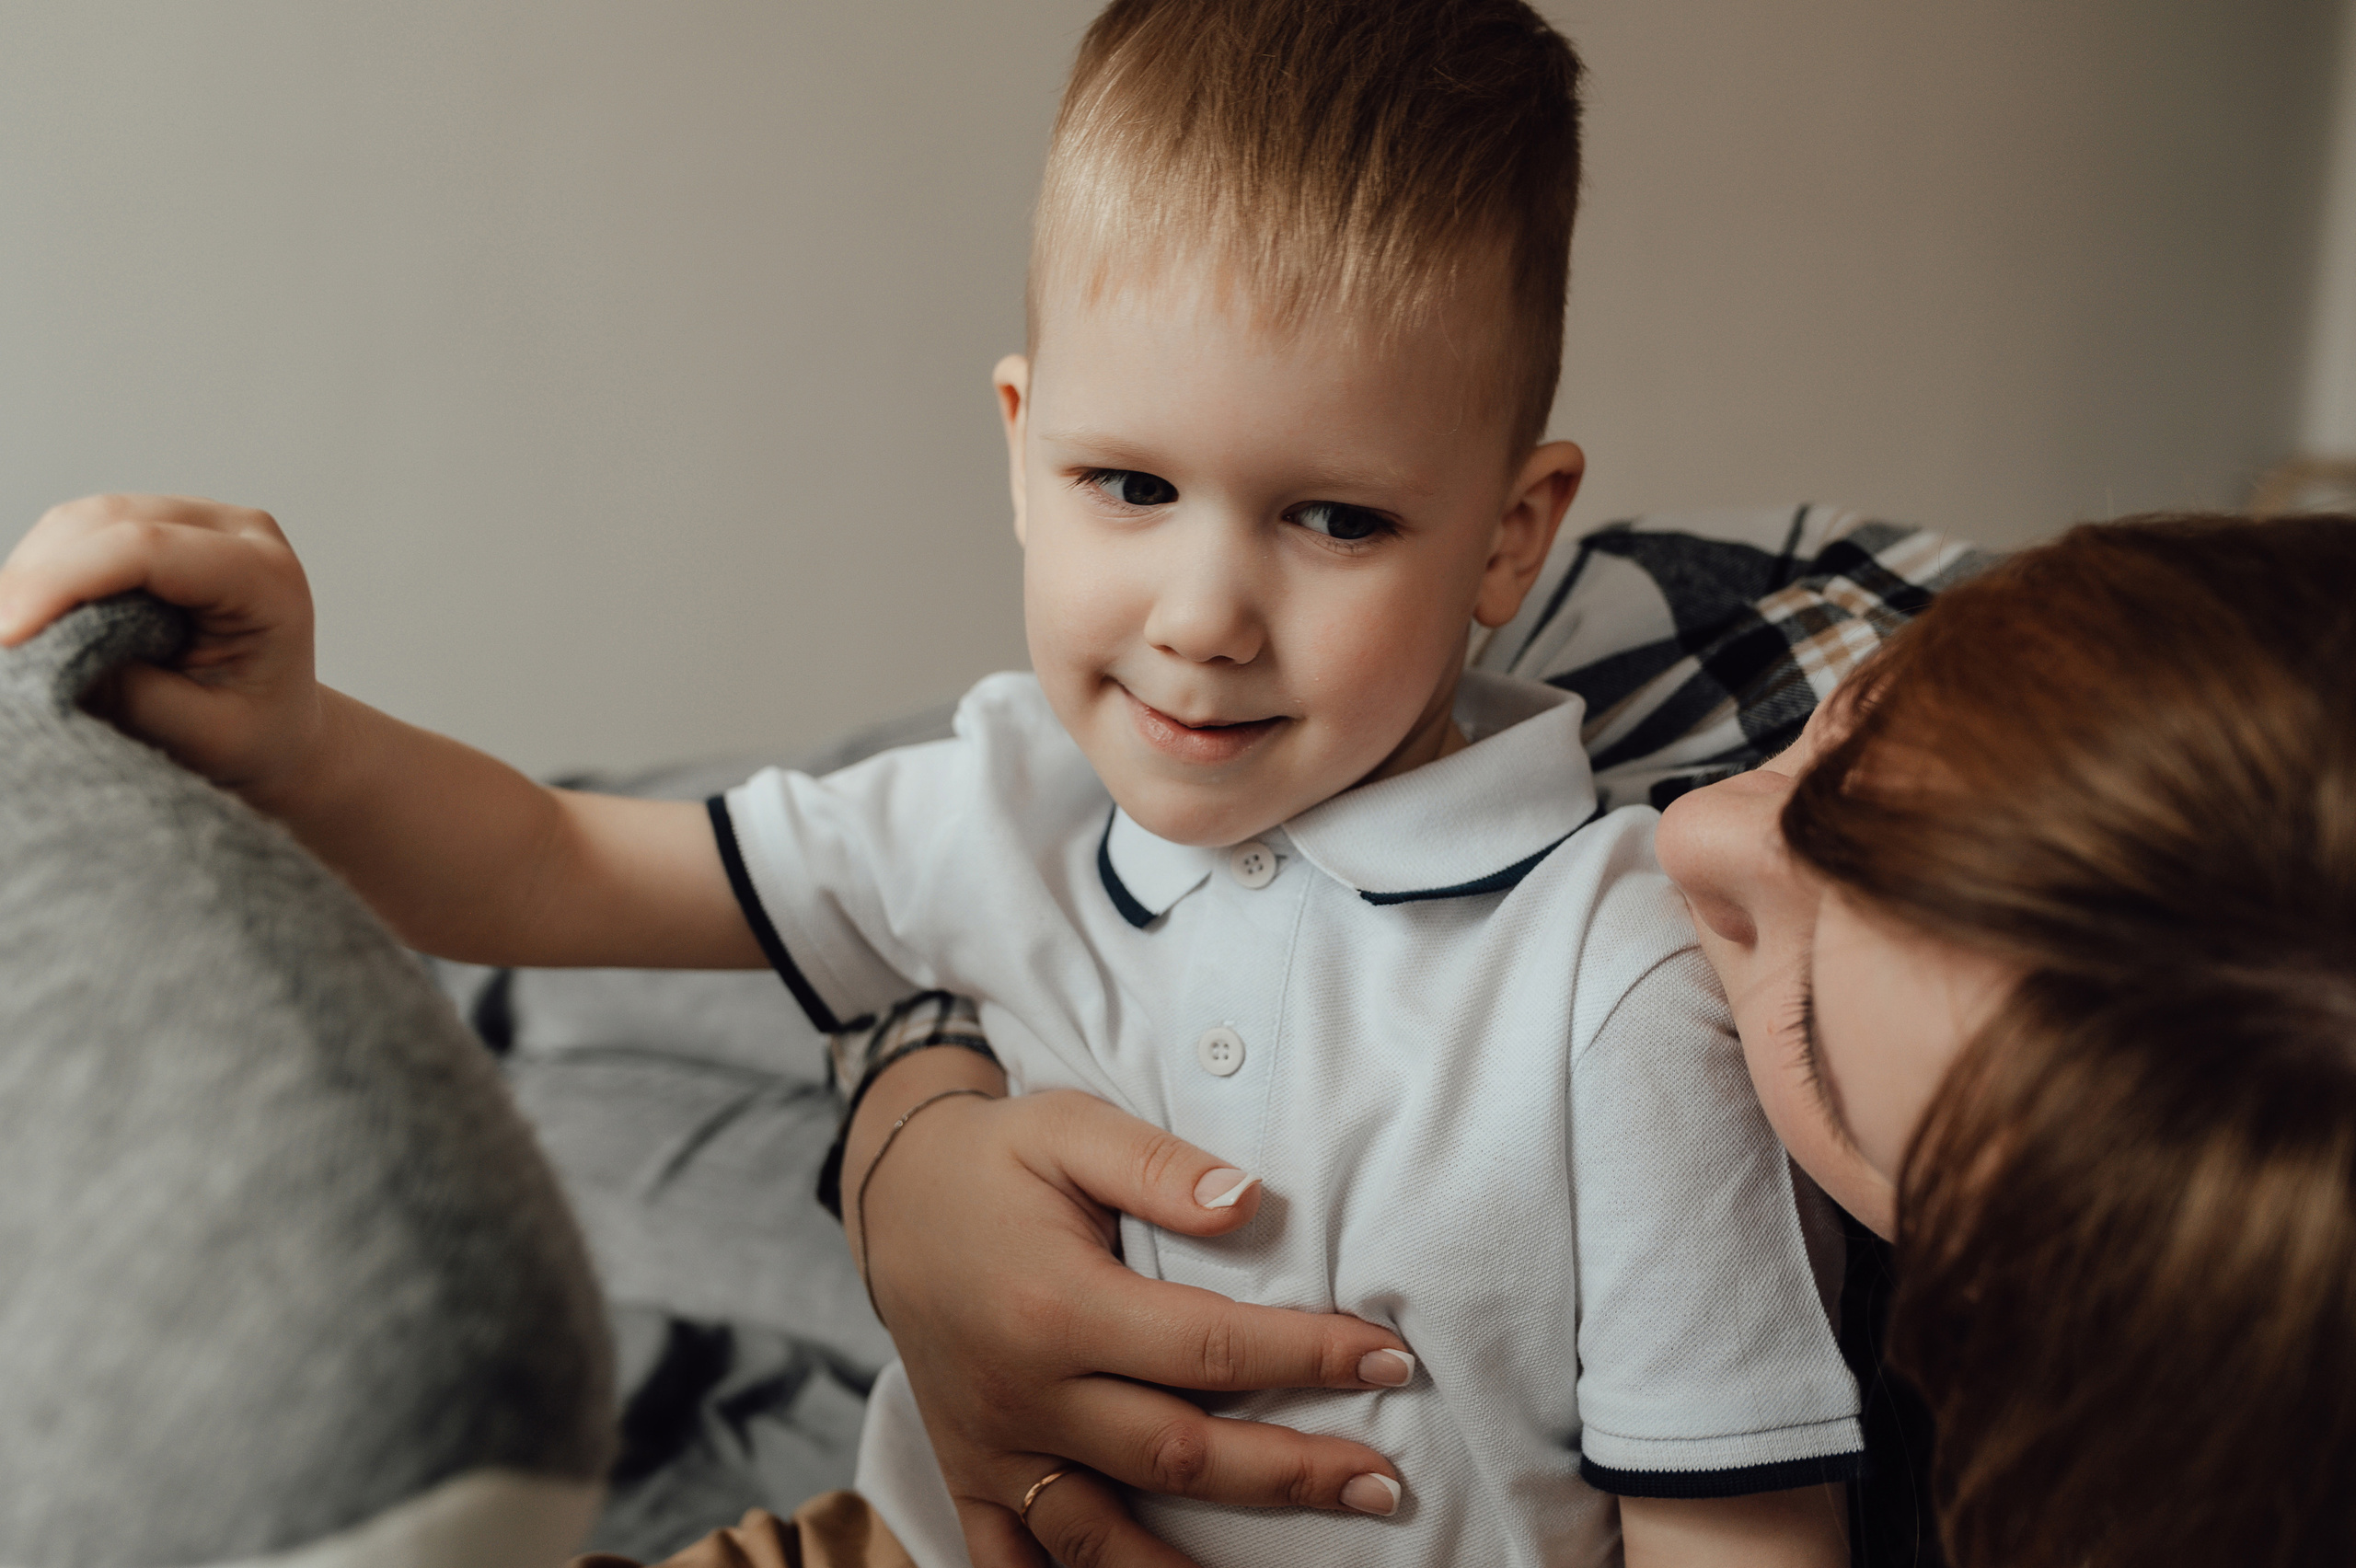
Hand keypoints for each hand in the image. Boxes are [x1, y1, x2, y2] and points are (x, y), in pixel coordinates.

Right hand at [0, 494, 325, 804]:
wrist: (282, 729)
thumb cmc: (257, 738)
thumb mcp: (204, 735)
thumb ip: (132, 695)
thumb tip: (45, 657)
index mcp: (268, 580)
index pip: (150, 550)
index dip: (64, 583)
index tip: (7, 636)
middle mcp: (238, 532)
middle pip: (108, 523)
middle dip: (36, 579)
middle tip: (0, 646)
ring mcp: (198, 520)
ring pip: (83, 521)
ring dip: (32, 574)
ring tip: (12, 639)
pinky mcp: (160, 526)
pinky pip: (80, 534)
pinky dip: (43, 574)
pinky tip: (27, 619)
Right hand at [850, 1052, 1411, 1567]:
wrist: (891, 1194)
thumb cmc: (996, 1159)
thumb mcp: (1070, 1128)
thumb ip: (1160, 1166)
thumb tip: (1252, 1203)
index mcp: (1056, 1306)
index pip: (1209, 1348)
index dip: (1308, 1356)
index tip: (1390, 1360)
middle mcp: (1023, 1392)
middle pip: (1179, 1455)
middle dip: (1291, 1474)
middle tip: (1383, 1481)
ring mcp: (993, 1445)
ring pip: (1104, 1538)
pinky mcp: (969, 1472)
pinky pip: (1009, 1561)